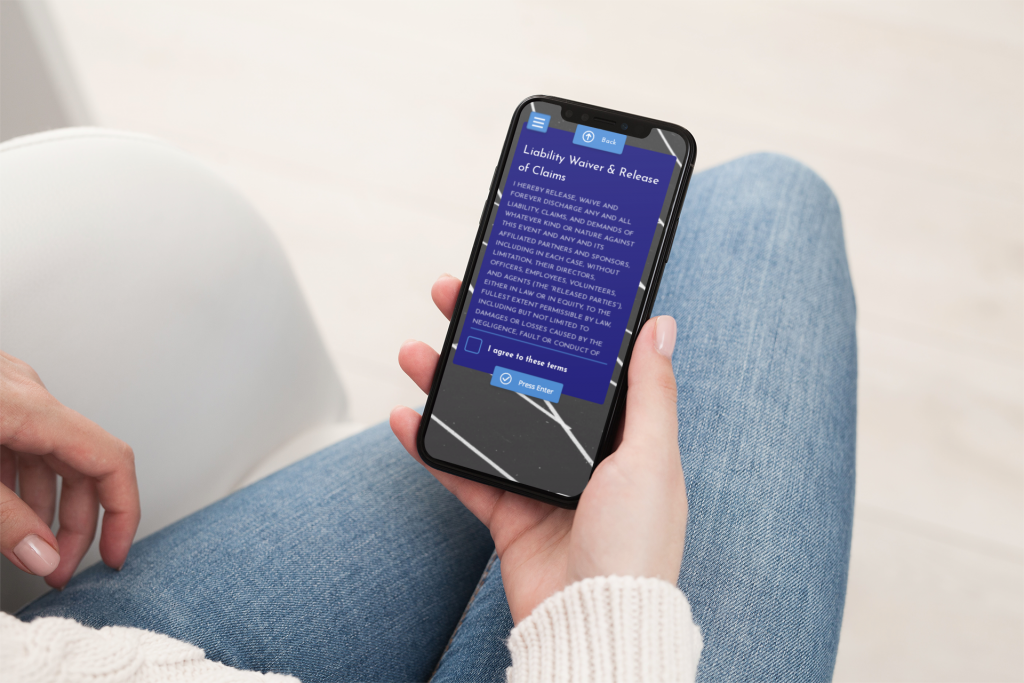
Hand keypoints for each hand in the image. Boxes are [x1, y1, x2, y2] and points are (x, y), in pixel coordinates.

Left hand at [0, 352, 139, 587]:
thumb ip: (3, 518)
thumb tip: (44, 557)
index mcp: (29, 408)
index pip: (111, 461)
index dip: (123, 512)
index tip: (113, 556)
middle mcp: (27, 395)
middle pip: (82, 463)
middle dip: (77, 523)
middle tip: (58, 569)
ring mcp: (7, 392)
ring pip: (49, 457)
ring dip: (44, 508)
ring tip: (27, 551)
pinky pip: (21, 444)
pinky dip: (18, 483)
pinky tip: (3, 512)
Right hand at [391, 275, 686, 623]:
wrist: (594, 624)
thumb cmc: (637, 547)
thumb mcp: (651, 458)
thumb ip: (650, 393)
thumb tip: (661, 328)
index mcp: (620, 435)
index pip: (577, 365)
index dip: (547, 326)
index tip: (520, 291)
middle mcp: (579, 453)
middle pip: (523, 382)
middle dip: (486, 342)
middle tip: (453, 302)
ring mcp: (538, 481)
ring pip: (485, 420)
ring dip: (448, 385)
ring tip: (418, 353)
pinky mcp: (506, 513)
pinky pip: (462, 471)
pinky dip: (432, 448)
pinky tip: (406, 419)